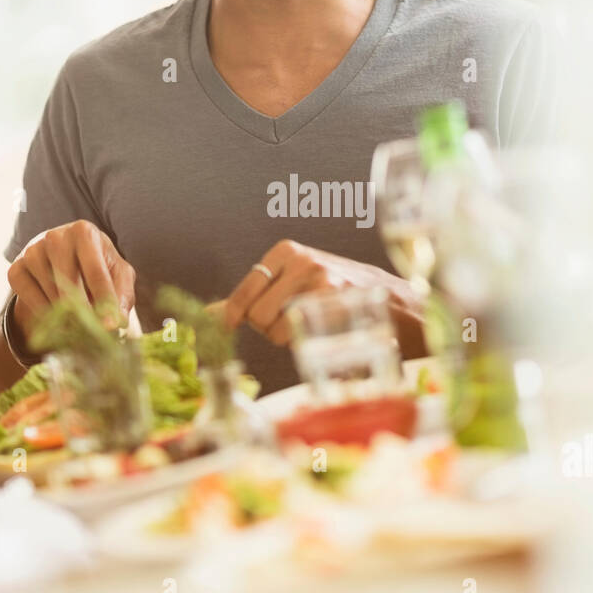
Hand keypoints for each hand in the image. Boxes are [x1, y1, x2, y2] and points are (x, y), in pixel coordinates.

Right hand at [7, 220, 135, 340]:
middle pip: (68, 281)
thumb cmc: (98, 265)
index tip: (110, 326)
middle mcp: (55, 236)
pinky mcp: (16, 268)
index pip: (95, 270)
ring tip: (79, 324)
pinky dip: (43, 312)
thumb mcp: (118, 275)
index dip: (104, 301)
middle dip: (82, 310)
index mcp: (84, 232)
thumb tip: (116, 323)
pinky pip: (28, 296)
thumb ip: (121, 296)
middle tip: (92, 332)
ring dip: (64, 313)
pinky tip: (56, 317)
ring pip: (49, 291)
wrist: (66, 259)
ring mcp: (32, 251)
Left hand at [222, 239, 425, 351]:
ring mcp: (320, 279)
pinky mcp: (335, 302)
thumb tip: (207, 312)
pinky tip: (321, 327)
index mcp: (285, 251)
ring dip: (286, 337)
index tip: (228, 327)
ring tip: (309, 322)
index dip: (233, 315)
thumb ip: (250, 296)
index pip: (244, 290)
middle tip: (287, 321)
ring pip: (276, 329)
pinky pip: (299, 336)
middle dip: (268, 327)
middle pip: (257, 315)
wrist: (385, 297)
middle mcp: (301, 260)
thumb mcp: (290, 282)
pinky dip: (304, 341)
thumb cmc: (330, 292)